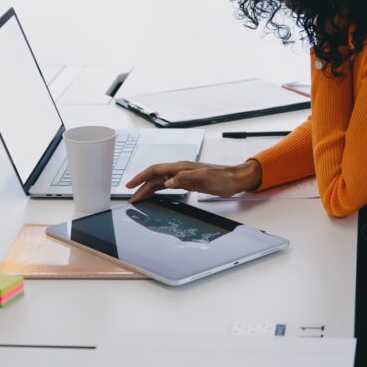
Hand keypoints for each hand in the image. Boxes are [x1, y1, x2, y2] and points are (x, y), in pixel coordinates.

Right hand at [125, 159, 262, 202]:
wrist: (236, 179)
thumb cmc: (223, 177)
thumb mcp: (205, 177)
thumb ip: (186, 178)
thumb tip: (168, 182)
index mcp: (181, 167)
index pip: (156, 170)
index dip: (141, 177)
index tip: (130, 185)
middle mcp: (180, 170)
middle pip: (155, 177)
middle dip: (141, 186)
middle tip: (132, 198)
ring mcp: (184, 176)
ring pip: (160, 182)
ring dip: (149, 189)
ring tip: (139, 199)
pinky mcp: (188, 183)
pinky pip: (169, 186)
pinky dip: (159, 190)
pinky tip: (155, 196)